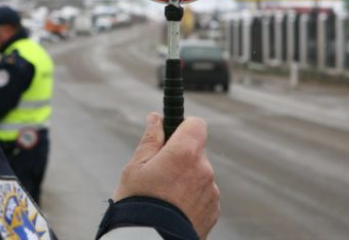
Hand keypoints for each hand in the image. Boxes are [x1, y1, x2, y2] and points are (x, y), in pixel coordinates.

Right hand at [112, 112, 219, 237]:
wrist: (149, 241)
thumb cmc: (138, 203)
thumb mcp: (135, 167)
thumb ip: (151, 139)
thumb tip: (156, 118)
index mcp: (185, 153)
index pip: (196, 125)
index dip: (183, 127)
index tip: (169, 135)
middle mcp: (204, 170)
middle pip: (196, 151)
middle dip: (180, 157)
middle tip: (158, 173)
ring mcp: (211, 192)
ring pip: (199, 175)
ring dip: (186, 179)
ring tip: (164, 197)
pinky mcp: (213, 211)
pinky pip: (203, 195)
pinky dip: (191, 198)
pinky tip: (174, 209)